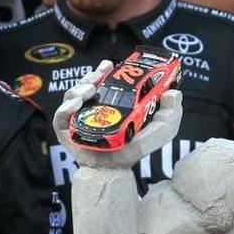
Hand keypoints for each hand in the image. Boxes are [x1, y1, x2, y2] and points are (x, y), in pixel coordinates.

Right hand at [52, 60, 182, 168]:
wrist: (117, 169)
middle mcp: (91, 108)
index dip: (103, 70)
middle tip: (98, 75)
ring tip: (89, 90)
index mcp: (109, 102)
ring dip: (78, 88)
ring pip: (71, 96)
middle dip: (89, 76)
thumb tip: (173, 92)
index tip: (108, 65)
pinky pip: (59, 116)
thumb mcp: (162, 128)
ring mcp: (76, 119)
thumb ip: (172, 111)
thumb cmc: (137, 148)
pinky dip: (65, 108)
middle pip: (84, 84)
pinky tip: (75, 104)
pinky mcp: (65, 131)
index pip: (102, 80)